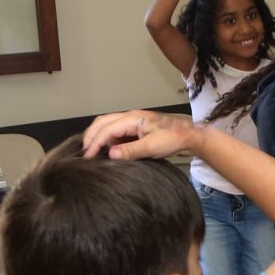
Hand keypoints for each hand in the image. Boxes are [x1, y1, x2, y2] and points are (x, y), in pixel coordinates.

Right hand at [82, 109, 199, 160]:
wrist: (190, 136)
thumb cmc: (173, 139)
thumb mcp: (152, 147)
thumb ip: (131, 150)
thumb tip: (110, 154)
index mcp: (132, 118)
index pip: (106, 129)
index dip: (95, 143)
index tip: (87, 157)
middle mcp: (129, 117)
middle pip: (102, 123)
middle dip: (91, 136)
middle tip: (84, 153)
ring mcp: (132, 122)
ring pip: (108, 126)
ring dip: (99, 137)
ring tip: (92, 153)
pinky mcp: (136, 129)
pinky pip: (116, 132)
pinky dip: (108, 140)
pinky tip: (107, 152)